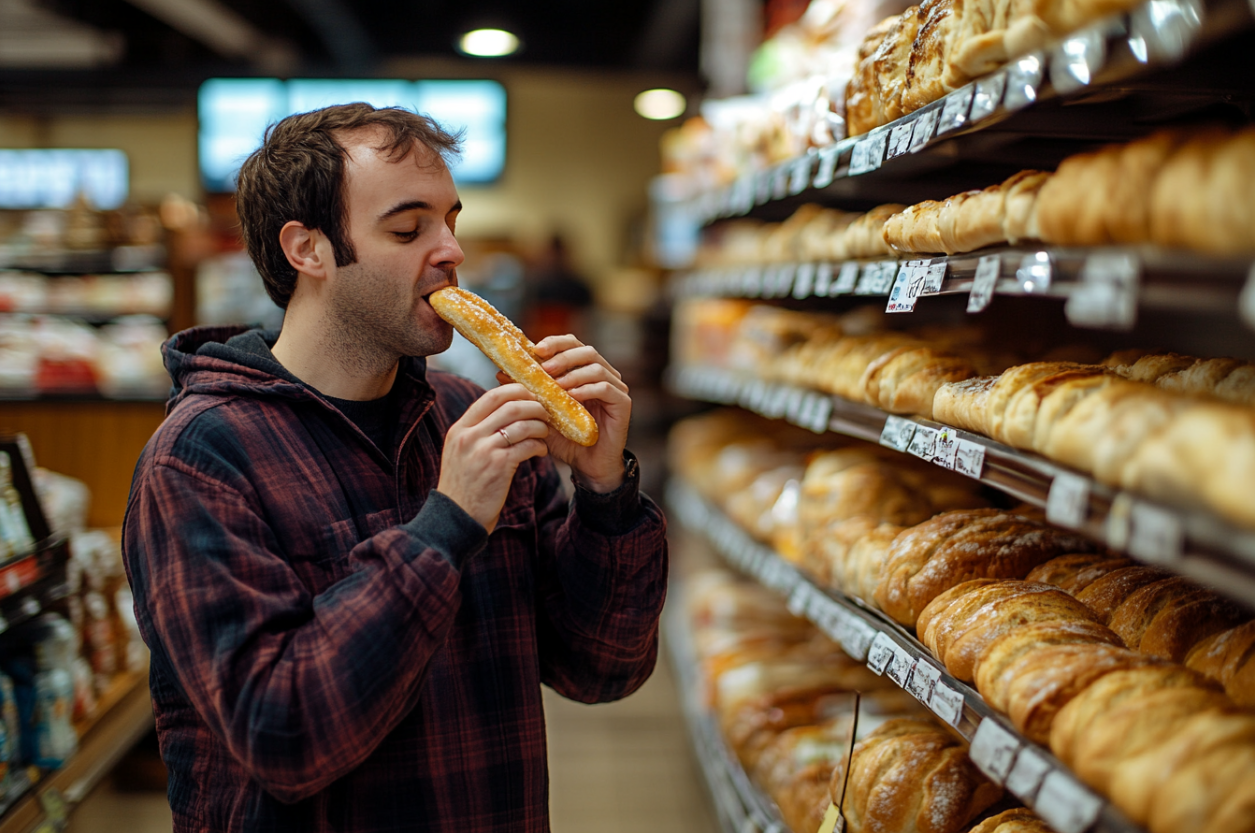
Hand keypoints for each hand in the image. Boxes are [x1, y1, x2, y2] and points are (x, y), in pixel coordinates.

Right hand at [437, 384, 549, 533]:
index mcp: (460, 429)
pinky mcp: (499, 466)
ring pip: (522, 424)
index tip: (530, 397)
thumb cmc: (463, 487)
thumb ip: (476, 432)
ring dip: (540, 426)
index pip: (491, 396)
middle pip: (510, 405)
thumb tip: (504, 413)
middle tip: (545, 413)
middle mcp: (470, 436)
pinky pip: (528, 446)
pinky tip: (541, 451)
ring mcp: (484, 450)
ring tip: (545, 433)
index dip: (516, 391)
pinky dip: (540, 446)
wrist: (456, 518)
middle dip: (534, 406)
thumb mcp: (460, 453)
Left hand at [502, 334, 630, 492]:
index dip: (555, 343)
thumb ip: (528, 393)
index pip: (572, 344)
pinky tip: (572, 398)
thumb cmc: (566, 438)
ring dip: (573, 374)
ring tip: (556, 385)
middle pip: (586, 350)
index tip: (536, 350)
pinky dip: (587, 390)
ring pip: (596, 366)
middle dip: (563, 356)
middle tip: (545, 367)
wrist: (587, 465)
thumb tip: (500, 373)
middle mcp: (603, 375)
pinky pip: (605, 388)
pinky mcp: (623, 404)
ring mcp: (615, 388)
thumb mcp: (542, 412)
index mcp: (584, 371)